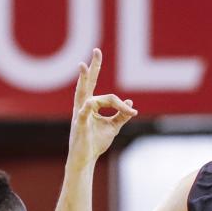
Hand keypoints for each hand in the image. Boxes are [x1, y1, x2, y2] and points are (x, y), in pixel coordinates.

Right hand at [69, 48, 137, 169]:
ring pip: (86, 95)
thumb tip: (130, 103)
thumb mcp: (112, 127)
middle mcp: (83, 107)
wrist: (86, 159)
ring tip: (82, 66)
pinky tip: (88, 104)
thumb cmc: (95, 143)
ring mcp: (79, 115)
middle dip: (93, 68)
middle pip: (87, 84)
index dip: (121, 103)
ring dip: (85, 81)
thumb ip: (121, 115)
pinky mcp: (79, 126)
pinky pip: (81, 114)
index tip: (132, 112)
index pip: (107, 95)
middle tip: (97, 50)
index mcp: (91, 106)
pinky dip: (85, 109)